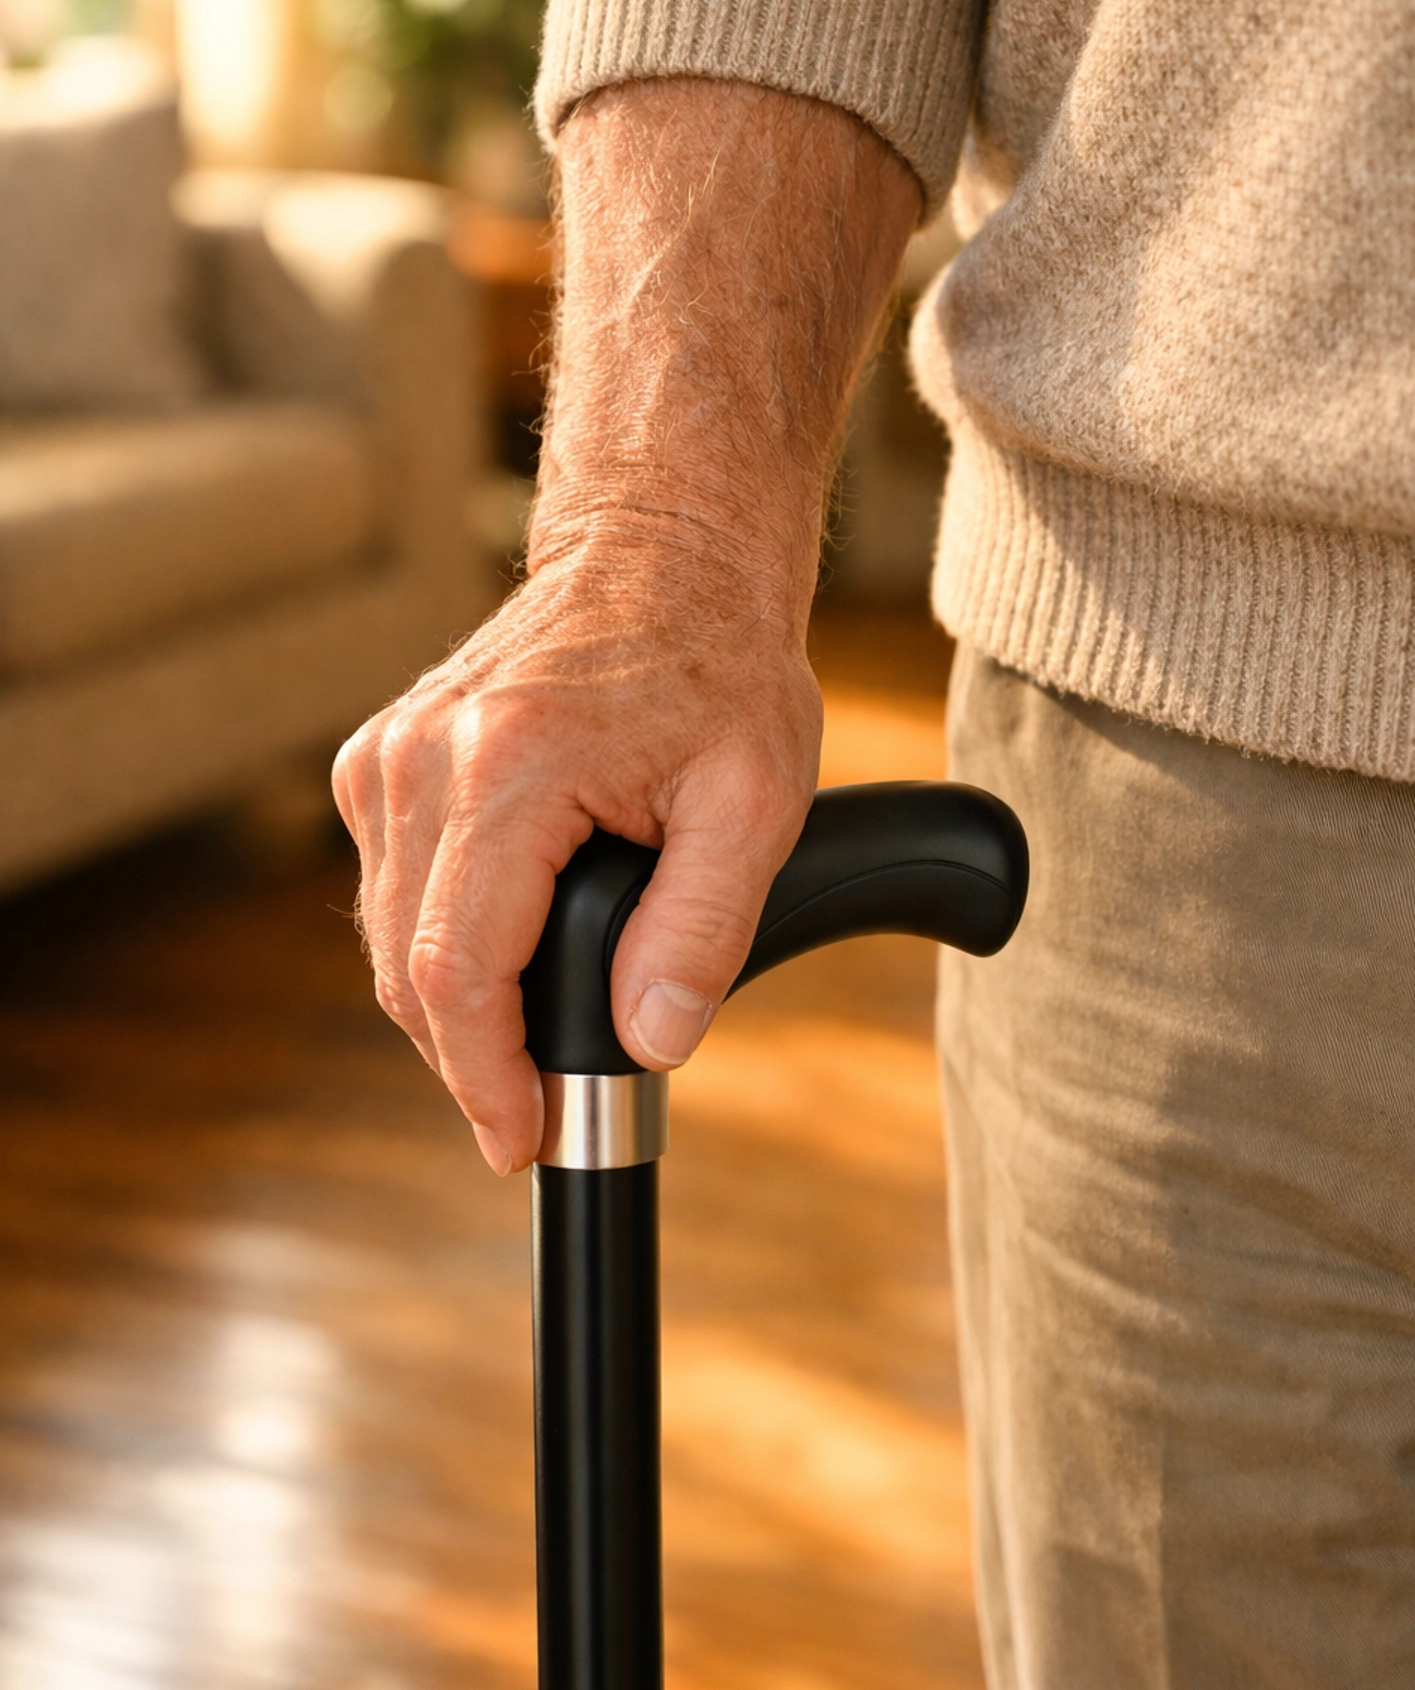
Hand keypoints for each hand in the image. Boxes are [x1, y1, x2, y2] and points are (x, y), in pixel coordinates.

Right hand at [335, 77, 919, 1172]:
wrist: (664, 550)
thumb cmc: (719, 663)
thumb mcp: (756, 799)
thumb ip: (703, 929)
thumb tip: (648, 1043)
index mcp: (509, 763)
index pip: (455, 968)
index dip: (483, 1077)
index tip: (521, 1139)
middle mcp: (423, 755)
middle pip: (408, 968)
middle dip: (472, 1061)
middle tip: (543, 1114)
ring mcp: (390, 751)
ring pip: (387, 937)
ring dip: (453, 1010)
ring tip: (534, 1051)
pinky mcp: (383, 756)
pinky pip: (389, 890)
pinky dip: (438, 947)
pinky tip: (506, 965)